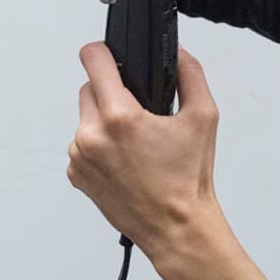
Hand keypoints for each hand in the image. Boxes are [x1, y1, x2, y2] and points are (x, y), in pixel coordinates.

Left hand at [67, 43, 224, 254]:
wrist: (175, 227)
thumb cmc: (186, 181)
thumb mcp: (203, 117)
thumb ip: (190, 74)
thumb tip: (177, 54)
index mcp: (120, 117)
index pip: (92, 59)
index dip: (103, 51)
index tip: (109, 55)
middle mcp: (92, 135)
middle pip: (88, 88)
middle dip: (111, 93)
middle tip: (137, 112)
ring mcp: (79, 156)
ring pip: (85, 118)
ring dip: (103, 122)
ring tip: (134, 142)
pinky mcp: (76, 174)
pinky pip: (81, 146)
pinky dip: (98, 147)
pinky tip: (124, 161)